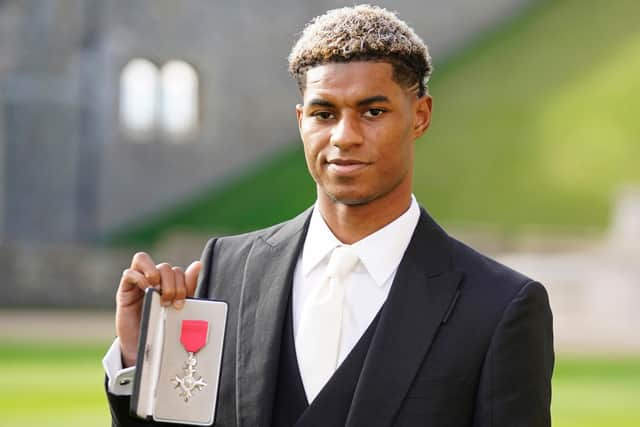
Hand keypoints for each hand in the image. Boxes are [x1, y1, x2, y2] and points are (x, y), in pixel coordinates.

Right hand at [115, 252, 201, 367]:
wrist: (145, 347)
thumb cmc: (161, 324)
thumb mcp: (177, 305)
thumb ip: (187, 286)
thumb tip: (198, 264)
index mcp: (167, 282)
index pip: (176, 271)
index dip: (182, 284)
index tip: (181, 303)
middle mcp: (152, 279)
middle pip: (164, 266)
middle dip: (171, 284)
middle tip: (169, 301)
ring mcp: (137, 282)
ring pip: (143, 259)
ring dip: (154, 273)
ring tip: (158, 290)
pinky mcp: (124, 290)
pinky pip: (129, 273)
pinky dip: (139, 278)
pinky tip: (147, 290)